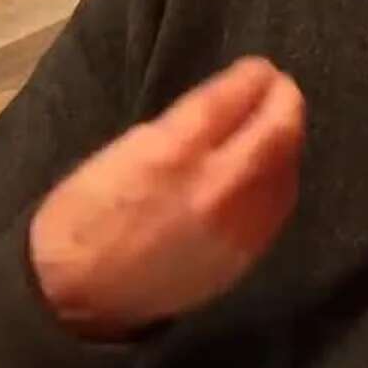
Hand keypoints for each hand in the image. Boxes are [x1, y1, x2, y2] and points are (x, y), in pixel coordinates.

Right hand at [28, 58, 305, 339]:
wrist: (80, 298)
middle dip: (285, 101)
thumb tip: (224, 106)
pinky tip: (272, 167)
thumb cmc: (84, 218)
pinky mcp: (246, 254)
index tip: (259, 68)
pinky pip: (280, 204)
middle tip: (280, 88)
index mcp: (171, 154)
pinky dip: (282, 176)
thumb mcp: (118, 154)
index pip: (231, 100)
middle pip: (276, 130)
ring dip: (287, 137)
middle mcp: (214, 187)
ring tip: (279, 123)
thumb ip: (180, 128)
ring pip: (286, 166)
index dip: (253, 77)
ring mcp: (237, 225)